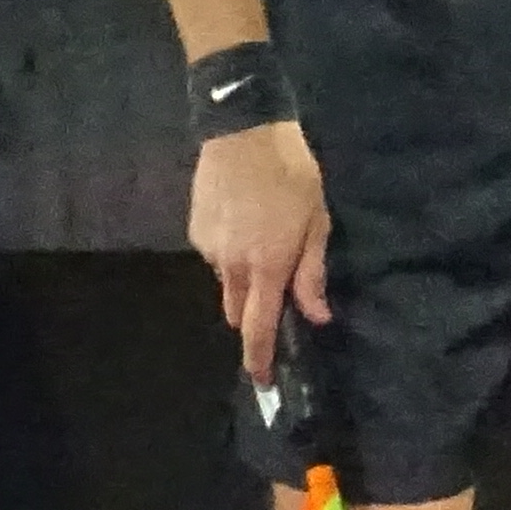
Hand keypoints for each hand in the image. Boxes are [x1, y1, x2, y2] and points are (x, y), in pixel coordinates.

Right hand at [191, 118, 329, 386]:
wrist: (242, 128)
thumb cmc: (291, 173)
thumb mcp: (317, 221)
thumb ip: (312, 273)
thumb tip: (316, 316)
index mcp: (266, 267)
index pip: (258, 328)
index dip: (260, 359)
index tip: (263, 381)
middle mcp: (231, 265)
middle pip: (236, 311)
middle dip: (252, 315)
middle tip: (275, 295)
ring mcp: (208, 247)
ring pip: (225, 280)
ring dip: (243, 277)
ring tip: (262, 238)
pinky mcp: (194, 228)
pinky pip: (214, 254)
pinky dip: (230, 251)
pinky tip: (243, 219)